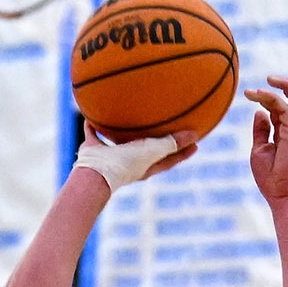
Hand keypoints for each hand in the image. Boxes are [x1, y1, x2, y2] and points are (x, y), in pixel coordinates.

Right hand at [73, 127, 197, 191]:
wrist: (94, 174)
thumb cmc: (125, 164)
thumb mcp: (151, 152)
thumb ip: (171, 143)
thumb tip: (195, 135)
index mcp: (145, 167)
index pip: (170, 160)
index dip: (183, 153)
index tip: (195, 144)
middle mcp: (129, 163)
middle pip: (147, 150)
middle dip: (156, 141)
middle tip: (167, 127)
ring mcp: (110, 157)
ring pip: (119, 141)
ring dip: (123, 131)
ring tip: (128, 116)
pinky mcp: (93, 150)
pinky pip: (94, 134)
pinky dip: (93, 125)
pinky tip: (92, 113)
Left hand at [246, 75, 287, 201]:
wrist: (281, 195)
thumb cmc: (271, 178)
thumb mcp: (259, 150)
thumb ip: (261, 131)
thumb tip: (258, 113)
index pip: (283, 107)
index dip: (268, 97)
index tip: (249, 95)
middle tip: (269, 78)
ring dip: (287, 85)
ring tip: (270, 79)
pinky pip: (284, 108)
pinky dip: (272, 98)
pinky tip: (258, 95)